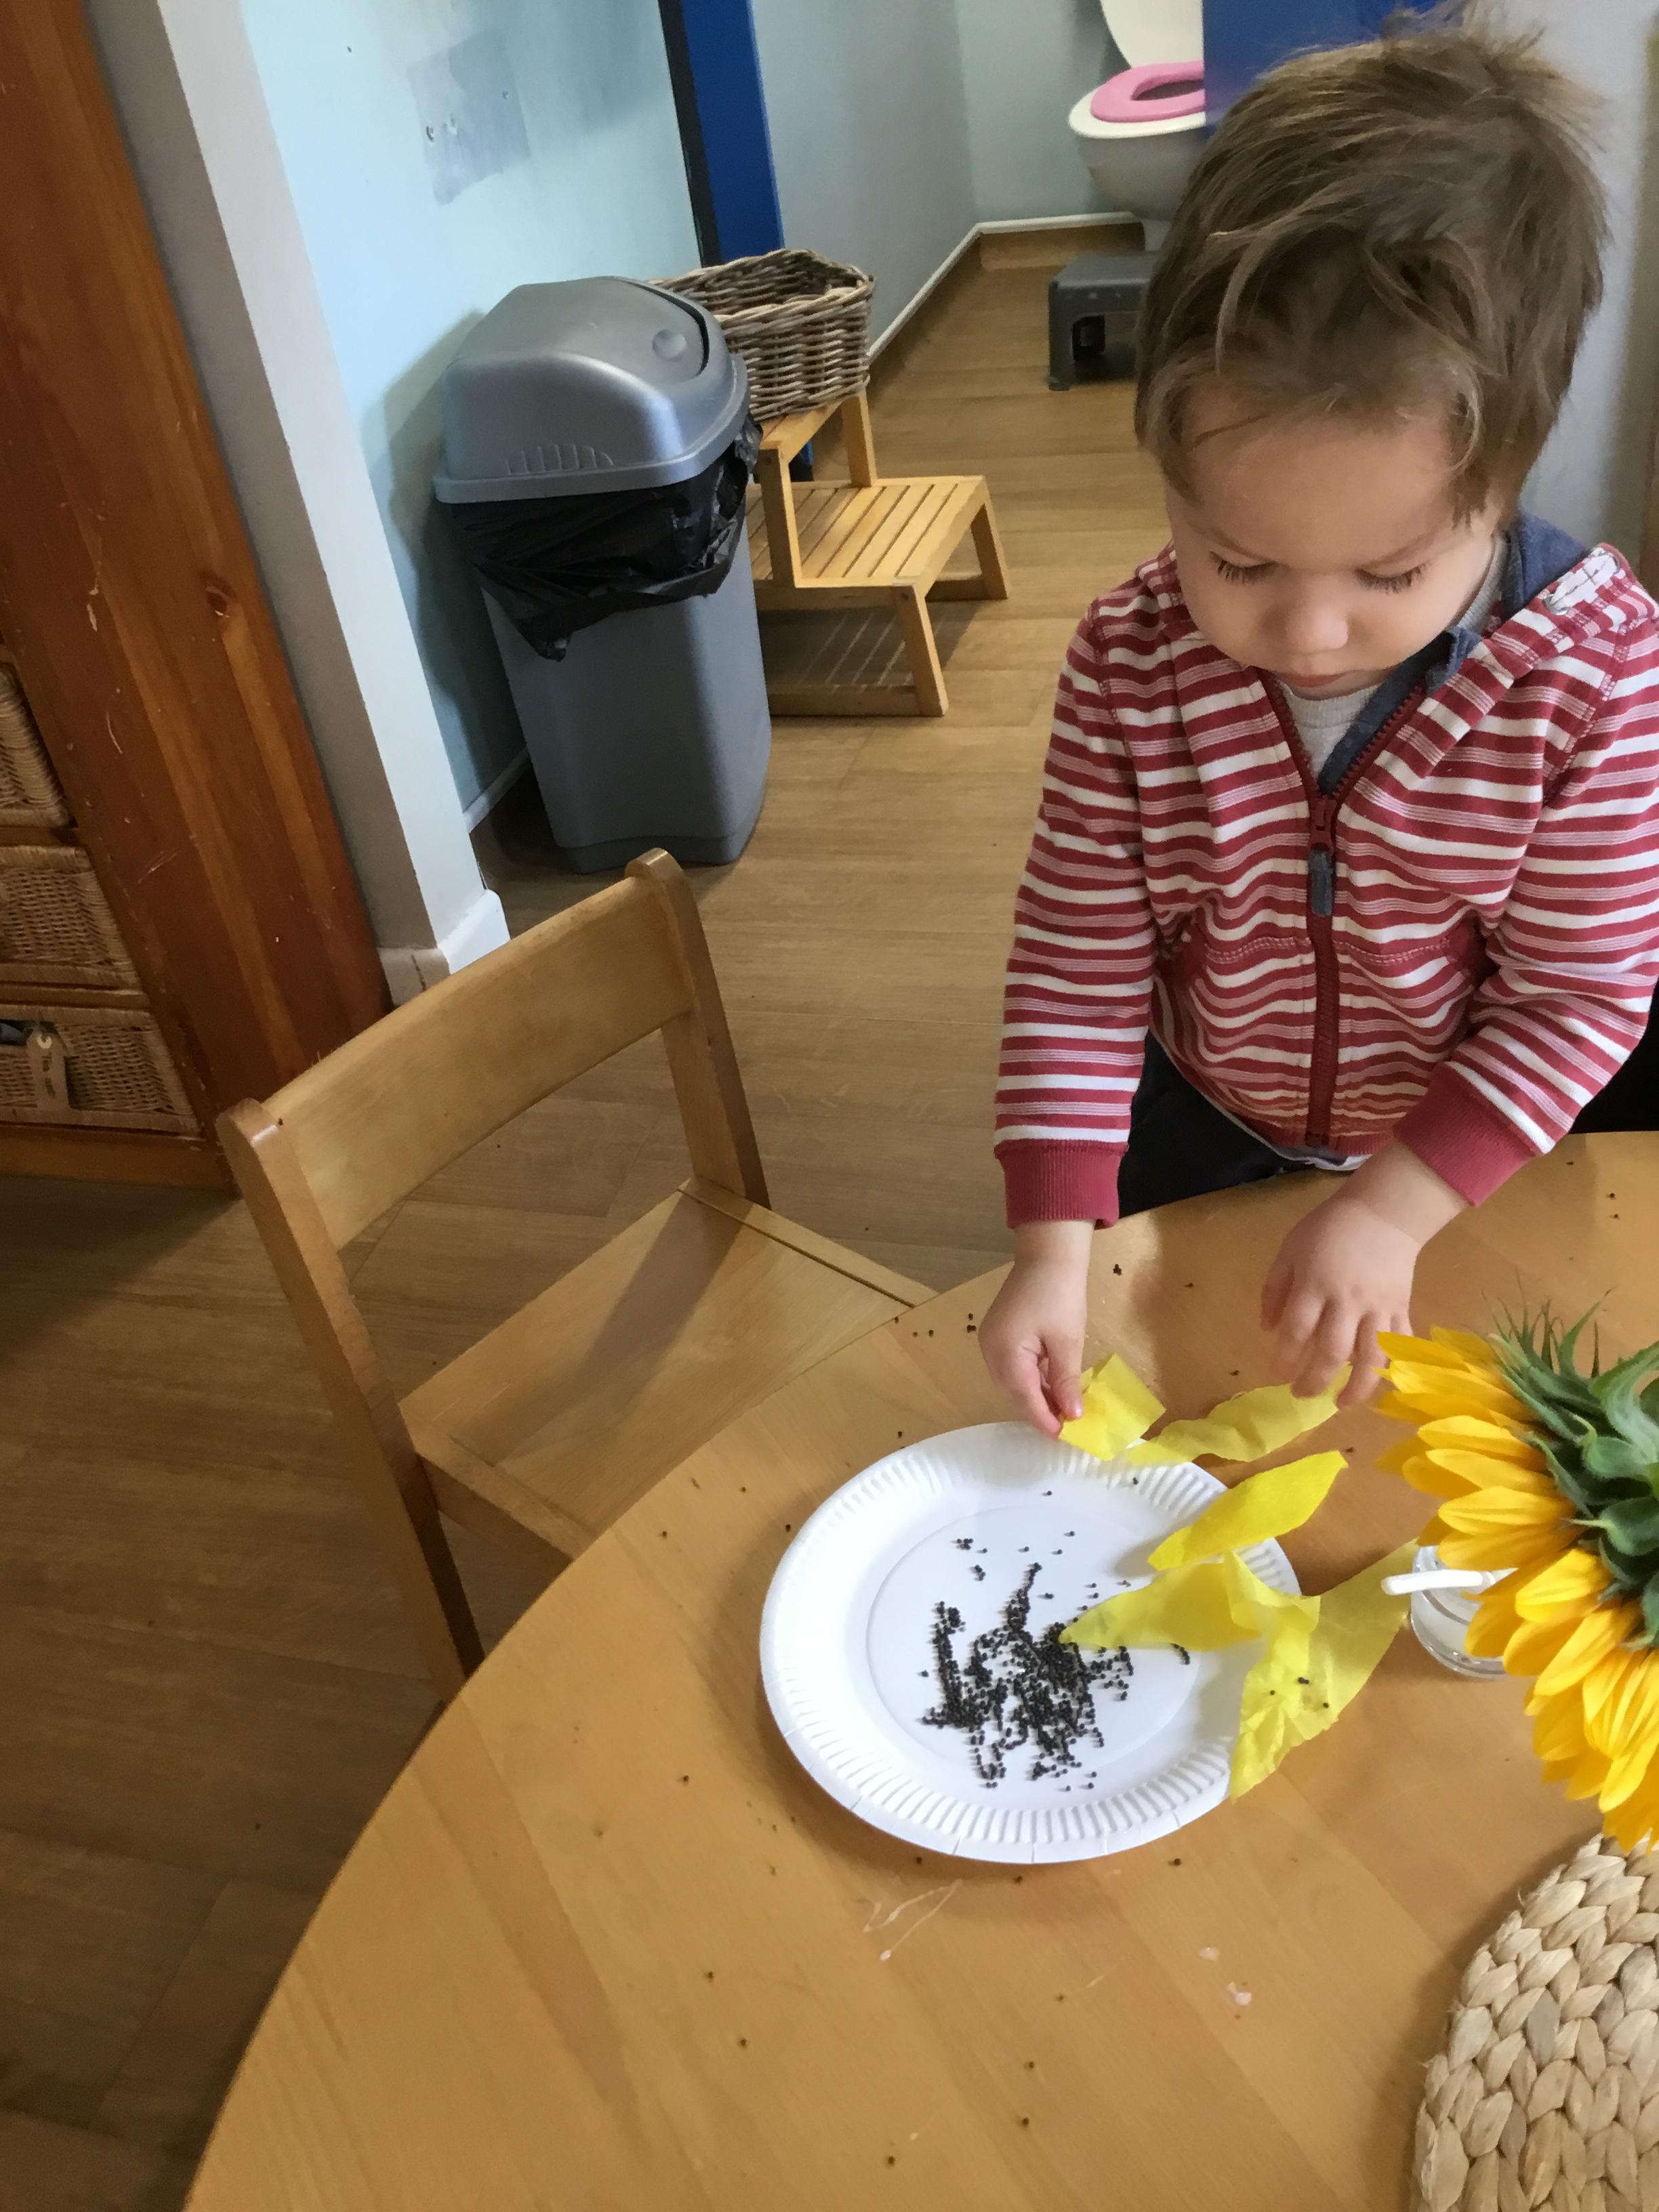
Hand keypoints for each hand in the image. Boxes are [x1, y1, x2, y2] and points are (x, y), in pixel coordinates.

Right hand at [980, 1221, 1092, 1435]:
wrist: (1048, 1253)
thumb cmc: (1061, 1293)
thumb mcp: (1068, 1341)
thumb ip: (1066, 1381)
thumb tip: (1072, 1415)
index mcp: (1005, 1352)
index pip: (1024, 1397)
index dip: (1044, 1419)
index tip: (1064, 1437)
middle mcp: (990, 1350)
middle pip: (1014, 1392)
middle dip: (1039, 1410)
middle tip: (1067, 1426)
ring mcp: (991, 1342)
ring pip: (1013, 1381)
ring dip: (1036, 1395)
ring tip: (1063, 1409)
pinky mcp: (998, 1335)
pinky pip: (1013, 1367)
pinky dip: (1031, 1379)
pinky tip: (1050, 1385)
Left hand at [1260, 1144, 1464, 1406]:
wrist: (1383, 1213)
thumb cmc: (1329, 1229)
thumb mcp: (1290, 1250)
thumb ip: (1275, 1289)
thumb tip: (1267, 1329)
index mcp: (1315, 1284)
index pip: (1296, 1330)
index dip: (1284, 1357)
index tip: (1275, 1374)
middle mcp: (1348, 1301)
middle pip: (1332, 1351)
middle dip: (1315, 1379)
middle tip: (1301, 1394)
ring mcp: (1379, 1307)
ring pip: (1371, 1356)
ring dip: (1356, 1386)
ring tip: (1342, 1404)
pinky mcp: (1402, 1308)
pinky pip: (1399, 1345)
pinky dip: (1390, 1368)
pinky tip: (1378, 1384)